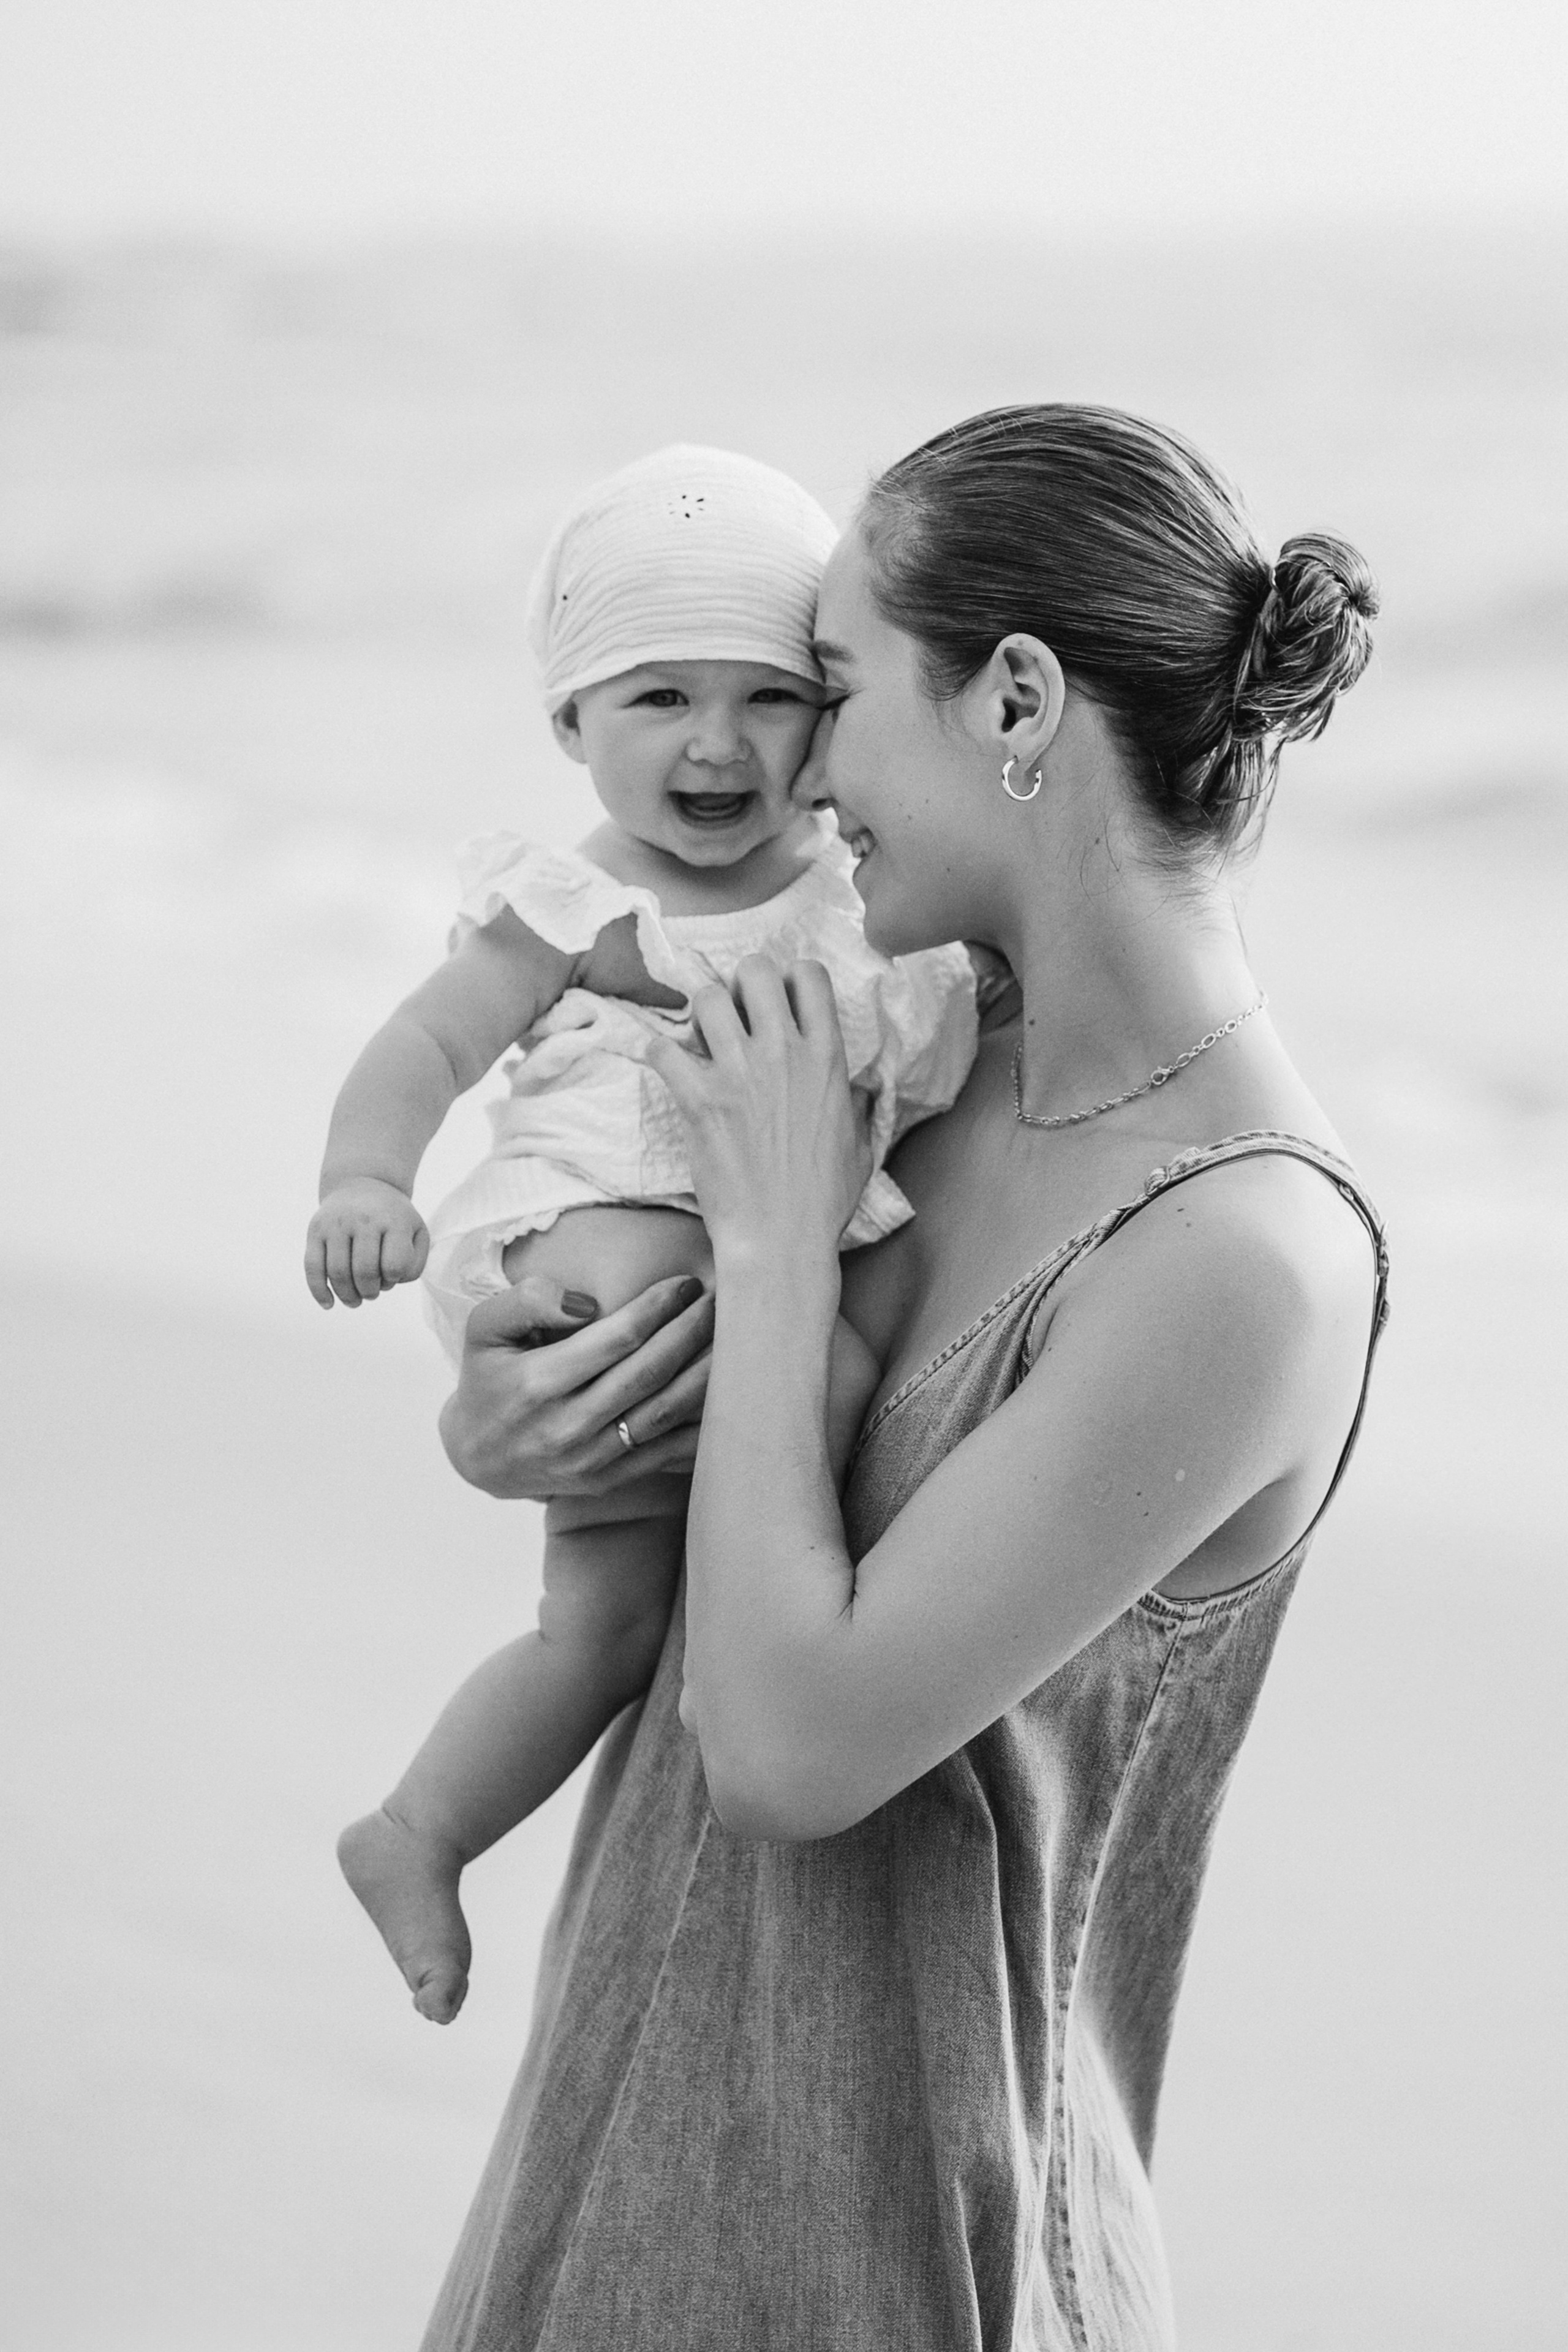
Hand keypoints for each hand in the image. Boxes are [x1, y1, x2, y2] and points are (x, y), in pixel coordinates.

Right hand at [305, 1178, 430, 1307]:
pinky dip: (319, 1291)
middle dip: (369, 1292)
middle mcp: (363, 1219)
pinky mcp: (315, 1230)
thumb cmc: (394, 1218)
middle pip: (364, 1272)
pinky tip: (329, 1304)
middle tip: (371, 1294)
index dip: (393, 1280)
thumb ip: (414, 1263)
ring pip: (337, 1272)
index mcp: (393, 1220)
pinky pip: (312, 1266)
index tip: (391, 1276)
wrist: (364, 1184)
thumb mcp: (416, 1232)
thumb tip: (391, 1282)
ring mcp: (336, 1223)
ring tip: (355, 1300)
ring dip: (348, 1296)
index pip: (394, 1265)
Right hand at [439, 1274, 714, 1498]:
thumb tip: (587, 1302)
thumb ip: (528, 1301)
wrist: (478, 1456)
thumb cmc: (488, 1378)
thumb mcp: (483, 1329)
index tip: (685, 1283)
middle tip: (722, 1300)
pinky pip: (669, 1452)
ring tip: (735, 1340)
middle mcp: (567, 1426)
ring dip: (706, 1376)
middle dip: (692, 1332)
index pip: (615, 1339)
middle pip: (649, 1374)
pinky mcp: (610, 1479)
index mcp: (538, 1383)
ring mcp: (592, 1459)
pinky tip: (731, 1395)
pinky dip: (703, 1425)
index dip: (657, 1308)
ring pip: (665, 1414)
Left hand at [646, 957, 870, 1271]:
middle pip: (755, 971)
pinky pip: (663, 1048)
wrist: (780, 1238)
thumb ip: (854, 1103)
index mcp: (827, 1057)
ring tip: (704, 1042)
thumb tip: (856, 1086)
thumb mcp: (859, 1143)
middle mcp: (784, 1053)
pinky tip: (671, 1071)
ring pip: (708, 997)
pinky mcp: (699, 1099)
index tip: (779, 1002)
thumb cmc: (822, 1201)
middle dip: (741, 986)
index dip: (789, 980)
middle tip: (736, 1016)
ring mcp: (739, 1073)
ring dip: (702, 1015)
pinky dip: (661, 1054)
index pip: (809, 975)